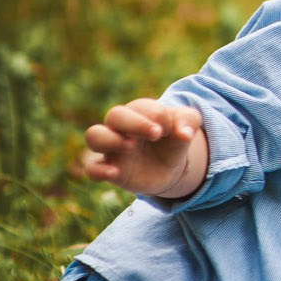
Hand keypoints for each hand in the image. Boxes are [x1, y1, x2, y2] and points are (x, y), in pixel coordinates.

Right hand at [81, 99, 206, 199]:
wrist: (168, 166)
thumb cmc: (173, 138)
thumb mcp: (187, 125)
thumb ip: (189, 121)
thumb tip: (185, 134)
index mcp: (141, 112)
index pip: (142, 107)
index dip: (156, 115)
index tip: (170, 129)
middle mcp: (122, 127)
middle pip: (114, 115)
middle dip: (135, 123)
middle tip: (156, 134)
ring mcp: (113, 148)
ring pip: (94, 136)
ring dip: (110, 140)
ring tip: (132, 147)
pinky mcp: (110, 169)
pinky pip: (91, 168)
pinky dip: (98, 170)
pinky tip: (114, 173)